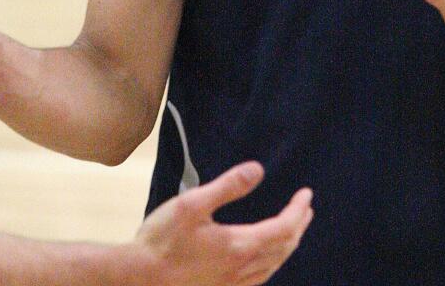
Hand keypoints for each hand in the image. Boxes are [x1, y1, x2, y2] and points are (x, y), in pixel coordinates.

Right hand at [134, 162, 312, 285]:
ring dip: (288, 246)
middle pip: (283, 248)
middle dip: (298, 226)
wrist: (137, 280)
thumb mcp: (193, 203)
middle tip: (306, 209)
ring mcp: (231, 285)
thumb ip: (228, 186)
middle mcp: (241, 269)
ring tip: (293, 231)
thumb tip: (258, 170)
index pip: (283, 228)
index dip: (299, 210)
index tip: (307, 194)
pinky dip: (271, 263)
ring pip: (272, 266)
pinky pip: (258, 279)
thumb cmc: (162, 241)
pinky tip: (264, 260)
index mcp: (239, 246)